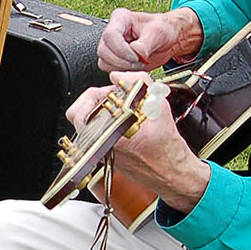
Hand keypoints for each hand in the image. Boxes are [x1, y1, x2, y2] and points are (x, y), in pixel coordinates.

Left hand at [66, 74, 209, 212]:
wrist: (171, 173)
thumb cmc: (168, 149)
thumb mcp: (159, 107)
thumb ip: (139, 82)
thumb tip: (119, 76)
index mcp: (110, 136)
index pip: (79, 112)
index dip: (96, 94)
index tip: (110, 91)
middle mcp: (101, 147)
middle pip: (79, 116)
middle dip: (95, 101)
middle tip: (112, 97)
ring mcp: (101, 153)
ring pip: (87, 125)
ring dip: (101, 111)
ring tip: (121, 107)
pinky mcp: (105, 156)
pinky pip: (96, 134)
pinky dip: (107, 123)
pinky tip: (124, 120)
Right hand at [97, 6, 201, 71]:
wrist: (168, 40)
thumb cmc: (163, 29)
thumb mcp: (158, 32)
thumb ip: (145, 43)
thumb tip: (135, 53)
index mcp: (120, 18)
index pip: (110, 35)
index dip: (121, 49)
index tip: (136, 57)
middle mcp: (112, 32)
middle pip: (104, 51)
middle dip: (122, 61)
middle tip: (140, 62)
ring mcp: (111, 46)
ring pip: (104, 62)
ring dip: (123, 67)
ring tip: (139, 64)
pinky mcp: (114, 59)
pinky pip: (110, 69)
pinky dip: (123, 72)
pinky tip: (135, 68)